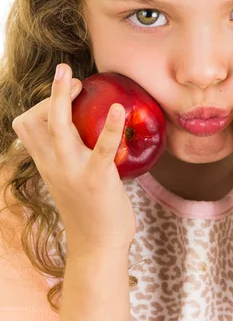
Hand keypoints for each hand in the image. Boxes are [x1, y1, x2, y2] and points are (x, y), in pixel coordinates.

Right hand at [12, 63, 135, 254]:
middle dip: (50, 93)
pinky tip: (118, 109)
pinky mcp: (96, 180)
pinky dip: (109, 128)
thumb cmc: (89, 208)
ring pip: (58, 129)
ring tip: (76, 78)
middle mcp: (53, 165)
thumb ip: (69, 154)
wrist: (98, 247)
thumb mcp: (68, 177)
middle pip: (36, 122)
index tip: (63, 92)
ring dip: (63, 99)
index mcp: (47, 163)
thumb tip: (86, 126)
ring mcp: (72, 172)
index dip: (39, 104)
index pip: (26, 126)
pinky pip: (100, 149)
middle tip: (67, 73)